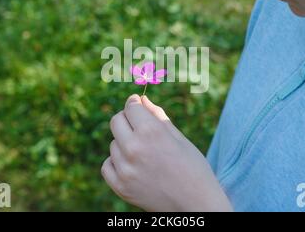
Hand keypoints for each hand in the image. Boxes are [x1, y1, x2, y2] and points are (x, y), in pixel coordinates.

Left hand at [101, 94, 232, 211]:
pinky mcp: (120, 187)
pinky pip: (107, 165)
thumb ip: (157, 116)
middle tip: (138, 126)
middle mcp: (133, 148)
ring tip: (145, 154)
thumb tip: (141, 99)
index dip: (134, 103)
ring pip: (113, 144)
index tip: (136, 103)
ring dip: (124, 143)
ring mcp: (125, 169)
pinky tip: (133, 166)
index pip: (130, 107)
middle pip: (116, 121)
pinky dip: (117, 163)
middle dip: (126, 119)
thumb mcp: (179, 137)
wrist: (196, 204)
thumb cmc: (193, 167)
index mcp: (151, 132)